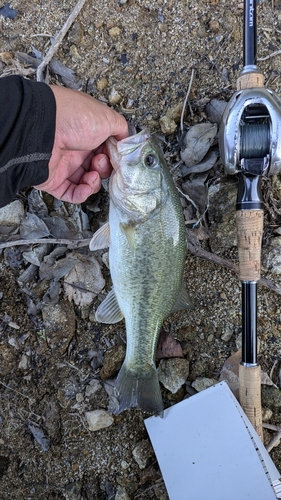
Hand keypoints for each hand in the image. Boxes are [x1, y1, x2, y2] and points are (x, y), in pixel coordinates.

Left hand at [34, 85, 128, 202]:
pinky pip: (72, 194)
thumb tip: (127, 141)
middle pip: (98, 167)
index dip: (114, 156)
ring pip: (87, 182)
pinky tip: (86, 187)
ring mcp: (65, 165)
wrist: (44, 129)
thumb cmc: (73, 118)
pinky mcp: (54, 180)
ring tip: (92, 174)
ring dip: (95, 182)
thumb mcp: (107, 118)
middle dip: (104, 169)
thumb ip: (121, 130)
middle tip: (100, 162)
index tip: (118, 158)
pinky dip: (82, 194)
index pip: (106, 150)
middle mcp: (76, 148)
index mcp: (88, 133)